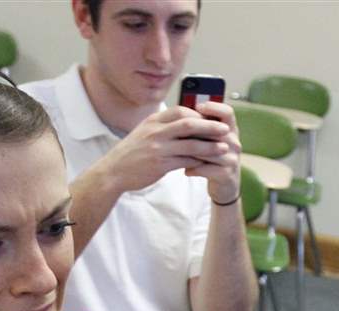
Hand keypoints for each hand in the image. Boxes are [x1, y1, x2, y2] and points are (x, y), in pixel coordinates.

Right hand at [100, 105, 234, 194]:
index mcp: (153, 121)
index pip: (180, 110)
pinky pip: (185, 161)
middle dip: (209, 126)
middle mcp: (156, 131)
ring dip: (209, 146)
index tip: (212, 118)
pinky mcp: (159, 165)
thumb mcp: (145, 132)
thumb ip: (163, 126)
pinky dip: (198, 161)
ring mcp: (157, 148)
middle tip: (225, 129)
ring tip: (223, 147)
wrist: (113, 172)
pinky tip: (208, 163)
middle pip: (188, 124)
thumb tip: (185, 120)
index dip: (198, 113)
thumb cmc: (132, 153)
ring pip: (190, 144)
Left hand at [185, 101, 241, 204]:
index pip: (227, 112)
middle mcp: (234, 142)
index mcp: (230, 130)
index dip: (214, 107)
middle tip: (177, 131)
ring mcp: (232, 158)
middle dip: (196, 130)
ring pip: (210, 150)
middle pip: (216, 130)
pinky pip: (208, 168)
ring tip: (177, 152)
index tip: (198, 106)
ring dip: (192, 151)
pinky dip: (194, 169)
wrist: (225, 186)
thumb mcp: (210, 141)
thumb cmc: (213, 159)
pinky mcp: (227, 174)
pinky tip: (185, 171)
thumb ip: (201, 128)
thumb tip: (181, 111)